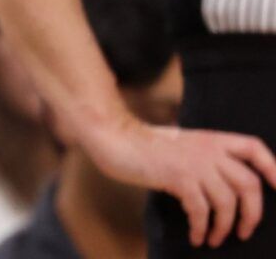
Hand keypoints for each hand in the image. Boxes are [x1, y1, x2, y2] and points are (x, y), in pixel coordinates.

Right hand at [79, 113, 275, 247]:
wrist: (117, 140)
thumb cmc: (148, 146)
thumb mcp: (184, 144)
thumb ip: (207, 157)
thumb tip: (226, 185)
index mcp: (213, 138)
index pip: (253, 147)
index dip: (272, 167)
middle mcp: (209, 149)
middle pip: (249, 184)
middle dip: (252, 214)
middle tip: (244, 231)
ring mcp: (194, 163)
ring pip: (227, 202)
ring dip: (224, 227)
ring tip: (215, 239)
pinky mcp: (178, 177)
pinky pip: (201, 210)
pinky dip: (201, 228)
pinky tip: (195, 236)